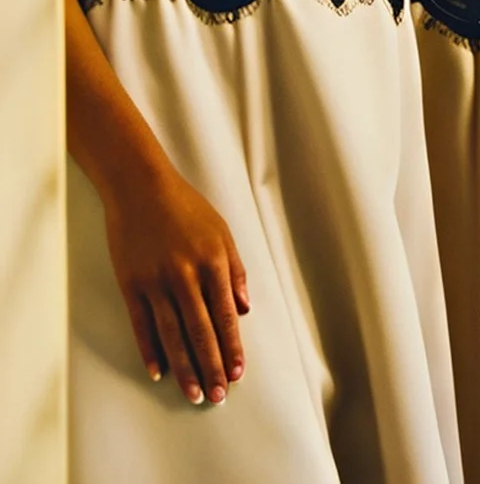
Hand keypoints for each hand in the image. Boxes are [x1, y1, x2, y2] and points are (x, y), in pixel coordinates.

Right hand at [99, 161, 248, 405]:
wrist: (141, 188)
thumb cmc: (188, 209)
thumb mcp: (223, 233)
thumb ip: (236, 272)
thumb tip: (244, 309)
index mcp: (214, 263)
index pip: (225, 315)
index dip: (232, 346)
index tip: (238, 372)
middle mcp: (186, 276)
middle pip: (200, 331)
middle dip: (212, 366)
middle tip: (219, 395)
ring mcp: (156, 282)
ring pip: (172, 334)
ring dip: (184, 367)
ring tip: (194, 393)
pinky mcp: (131, 285)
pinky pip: (142, 325)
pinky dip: (150, 351)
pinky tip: (159, 372)